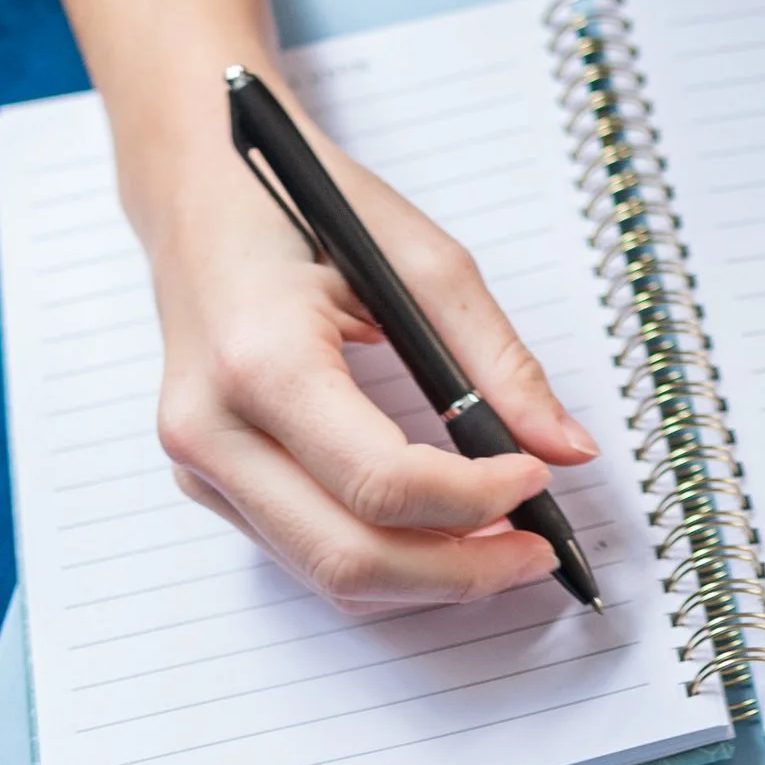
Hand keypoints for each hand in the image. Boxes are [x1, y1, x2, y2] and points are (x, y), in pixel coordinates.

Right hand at [146, 116, 598, 612]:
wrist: (200, 188)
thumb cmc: (304, 205)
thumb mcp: (418, 258)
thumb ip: (498, 360)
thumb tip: (566, 447)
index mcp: (259, 358)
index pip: (380, 481)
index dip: (474, 497)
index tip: (538, 478)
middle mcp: (210, 427)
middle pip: (348, 555)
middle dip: (457, 571)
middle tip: (534, 551)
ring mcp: (197, 463)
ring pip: (324, 573)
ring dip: (423, 576)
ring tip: (499, 544)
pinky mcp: (204, 478)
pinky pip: (301, 550)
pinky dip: (380, 556)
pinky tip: (437, 529)